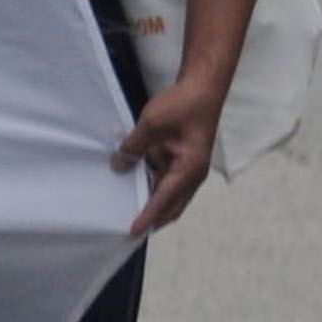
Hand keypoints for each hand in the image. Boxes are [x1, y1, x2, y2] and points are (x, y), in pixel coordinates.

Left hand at [113, 71, 225, 232]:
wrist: (202, 89)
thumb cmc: (182, 106)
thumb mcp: (151, 124)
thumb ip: (134, 147)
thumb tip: (119, 167)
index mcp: (189, 170)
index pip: (164, 199)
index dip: (148, 216)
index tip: (133, 231)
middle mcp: (191, 175)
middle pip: (171, 205)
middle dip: (153, 219)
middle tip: (129, 230)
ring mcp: (187, 168)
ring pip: (167, 193)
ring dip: (151, 202)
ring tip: (127, 212)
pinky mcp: (181, 159)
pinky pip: (164, 178)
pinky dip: (151, 184)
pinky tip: (132, 185)